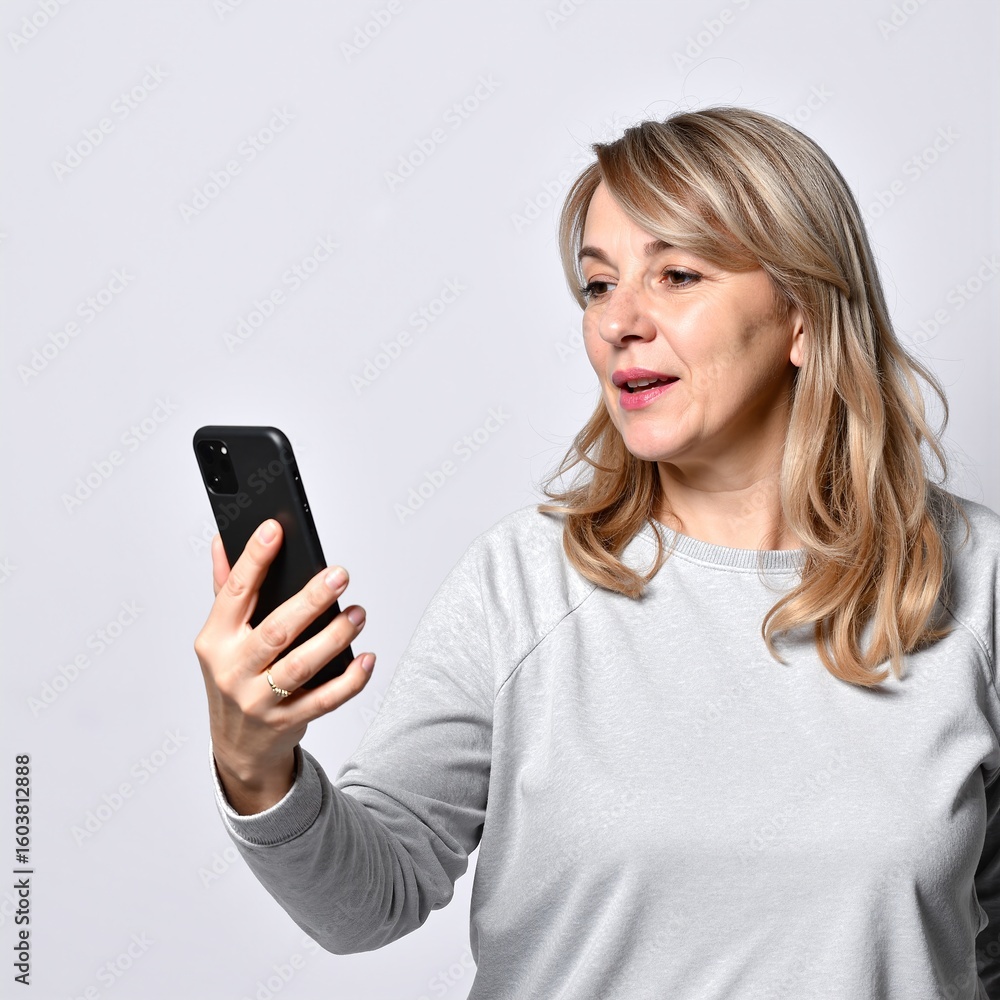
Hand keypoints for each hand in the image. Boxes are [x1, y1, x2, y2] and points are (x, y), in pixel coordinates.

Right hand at [194, 518, 374, 814]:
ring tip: (358, 614)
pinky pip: (325, 700)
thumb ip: (226, 589)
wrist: (236, 746)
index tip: (275, 529)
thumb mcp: (221, 637)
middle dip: (309, 601)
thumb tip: (222, 541)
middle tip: (340, 574)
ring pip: (302, 666)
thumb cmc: (233, 677)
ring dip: (335, 638)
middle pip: (276, 631)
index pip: (235, 593)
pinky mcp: (288, 722)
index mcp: (214, 640)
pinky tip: (367, 659)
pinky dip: (350, 681)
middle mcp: (233, 670)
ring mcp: (259, 700)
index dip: (254, 559)